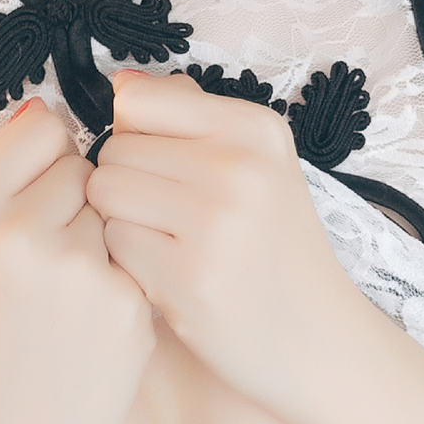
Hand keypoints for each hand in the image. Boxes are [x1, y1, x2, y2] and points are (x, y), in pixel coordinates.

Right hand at [0, 97, 156, 423]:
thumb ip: (0, 170)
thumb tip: (46, 107)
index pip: (39, 126)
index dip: (46, 160)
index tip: (34, 200)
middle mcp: (14, 233)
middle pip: (83, 163)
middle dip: (76, 200)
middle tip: (47, 260)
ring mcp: (73, 269)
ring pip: (117, 202)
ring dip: (104, 234)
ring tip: (69, 290)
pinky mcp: (123, 301)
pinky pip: (140, 247)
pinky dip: (126, 275)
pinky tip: (96, 317)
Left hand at [85, 68, 349, 419]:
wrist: (320, 341)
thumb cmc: (274, 248)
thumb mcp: (258, 163)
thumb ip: (189, 116)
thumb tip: (121, 83)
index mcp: (255, 127)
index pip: (137, 100)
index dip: (135, 136)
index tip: (165, 168)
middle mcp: (239, 165)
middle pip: (113, 147)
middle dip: (126, 182)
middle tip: (170, 217)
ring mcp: (214, 222)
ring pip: (103, 191)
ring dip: (119, 220)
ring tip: (165, 243)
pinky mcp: (187, 277)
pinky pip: (111, 242)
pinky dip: (127, 261)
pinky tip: (167, 275)